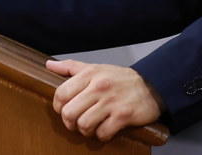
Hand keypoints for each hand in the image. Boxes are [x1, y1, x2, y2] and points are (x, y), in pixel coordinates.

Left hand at [46, 59, 163, 141]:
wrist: (152, 85)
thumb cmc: (120, 79)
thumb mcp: (96, 68)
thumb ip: (71, 67)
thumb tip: (49, 65)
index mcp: (90, 74)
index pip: (61, 94)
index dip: (59, 106)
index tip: (65, 109)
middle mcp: (99, 87)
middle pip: (69, 113)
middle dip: (70, 122)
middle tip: (77, 122)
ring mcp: (112, 101)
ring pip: (84, 125)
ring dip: (86, 130)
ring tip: (92, 126)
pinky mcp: (123, 115)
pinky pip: (103, 133)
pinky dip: (102, 135)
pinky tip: (106, 128)